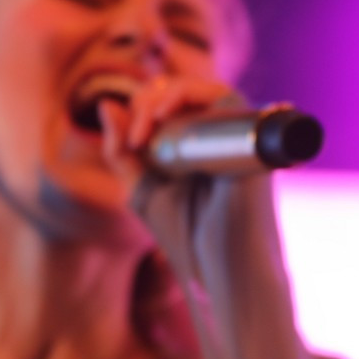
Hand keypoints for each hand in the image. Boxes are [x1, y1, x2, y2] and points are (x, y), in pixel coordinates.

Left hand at [96, 75, 237, 270]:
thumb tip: (107, 103)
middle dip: (146, 103)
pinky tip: (163, 115)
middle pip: (179, 91)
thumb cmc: (187, 238)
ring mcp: (237, 135)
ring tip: (146, 130)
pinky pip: (223, 95)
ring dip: (162, 98)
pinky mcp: (251, 137)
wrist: (222, 269)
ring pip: (198, 89)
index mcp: (197, 145)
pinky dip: (187, 94)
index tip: (127, 145)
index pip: (167, 102)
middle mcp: (219, 136)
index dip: (140, 110)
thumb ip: (120, 150)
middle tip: (134, 140)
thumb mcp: (140, 189)